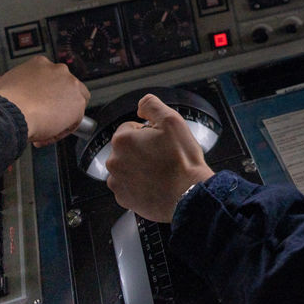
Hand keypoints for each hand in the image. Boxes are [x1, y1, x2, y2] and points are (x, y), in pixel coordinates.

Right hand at [0, 56, 89, 147]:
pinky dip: (64, 129)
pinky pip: (76, 119)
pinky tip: (48, 135)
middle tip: (42, 116)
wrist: (12, 112)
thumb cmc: (3, 100)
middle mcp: (57, 70)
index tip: (34, 104)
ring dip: (62, 115)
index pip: (47, 78)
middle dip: (55, 103)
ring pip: (74, 101)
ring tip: (46, 127)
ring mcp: (70, 85)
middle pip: (64, 87)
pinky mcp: (78, 102)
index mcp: (39, 64)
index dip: (42, 94)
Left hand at [105, 94, 214, 222]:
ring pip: (126, 166)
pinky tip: (154, 183)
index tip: (160, 141)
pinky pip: (128, 186)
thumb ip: (152, 105)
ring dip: (139, 166)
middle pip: (126, 148)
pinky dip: (138, 184)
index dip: (147, 132)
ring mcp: (117, 181)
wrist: (189, 194)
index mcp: (122, 140)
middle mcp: (114, 161)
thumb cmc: (182, 161)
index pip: (129, 128)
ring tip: (159, 171)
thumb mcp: (172, 121)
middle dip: (141, 149)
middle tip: (162, 156)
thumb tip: (141, 105)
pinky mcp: (123, 198)